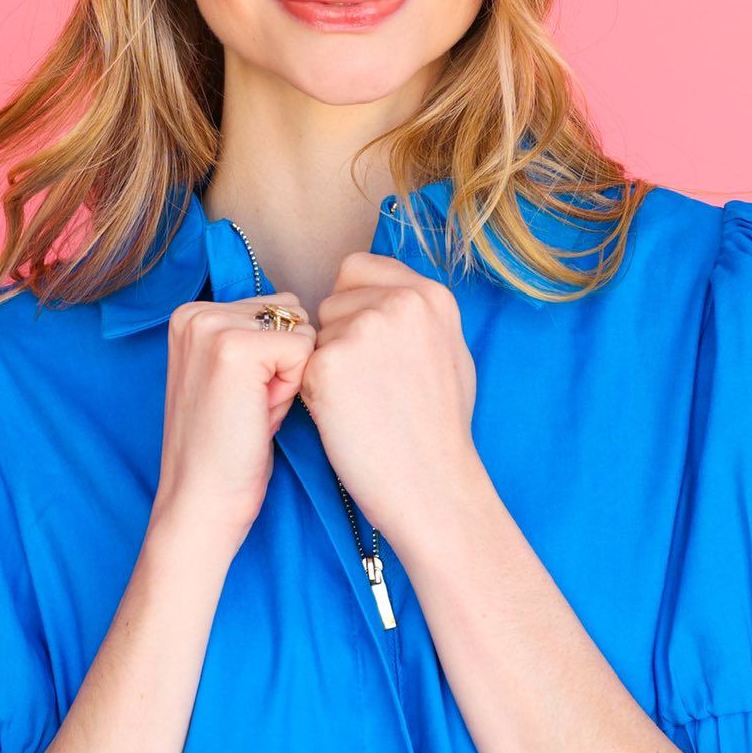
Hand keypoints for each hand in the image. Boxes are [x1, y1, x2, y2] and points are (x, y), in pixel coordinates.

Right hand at [151, 289, 314, 558]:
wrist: (201, 501)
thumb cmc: (225, 448)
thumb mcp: (232, 377)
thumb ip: (252, 337)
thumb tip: (299, 311)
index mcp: (190, 314)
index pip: (274, 309)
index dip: (274, 359)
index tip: (243, 397)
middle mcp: (195, 312)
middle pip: (289, 313)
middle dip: (284, 361)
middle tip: (251, 406)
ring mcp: (211, 327)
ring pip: (299, 328)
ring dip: (290, 372)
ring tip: (255, 409)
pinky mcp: (234, 348)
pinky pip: (303, 348)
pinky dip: (293, 386)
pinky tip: (261, 413)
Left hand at [298, 252, 488, 549]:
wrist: (433, 483)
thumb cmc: (440, 429)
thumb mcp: (450, 351)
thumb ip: (416, 314)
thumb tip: (382, 293)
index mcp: (431, 295)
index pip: (358, 268)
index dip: (353, 305)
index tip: (365, 343)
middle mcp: (400, 302)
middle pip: (332, 300)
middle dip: (338, 336)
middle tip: (369, 384)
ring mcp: (363, 330)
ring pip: (314, 333)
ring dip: (325, 363)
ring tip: (362, 402)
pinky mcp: (329, 363)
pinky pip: (302, 364)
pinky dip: (314, 391)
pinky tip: (345, 417)